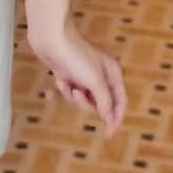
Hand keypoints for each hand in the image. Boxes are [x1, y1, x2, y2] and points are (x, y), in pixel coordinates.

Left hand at [28, 16, 126, 134]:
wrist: (51, 38)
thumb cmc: (75, 55)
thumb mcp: (94, 80)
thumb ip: (104, 101)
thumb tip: (110, 117)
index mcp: (113, 74)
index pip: (120, 101)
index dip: (116, 117)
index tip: (109, 133)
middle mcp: (101, 76)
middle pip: (100, 103)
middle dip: (86, 103)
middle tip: (77, 93)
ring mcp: (84, 76)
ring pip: (83, 100)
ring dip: (73, 97)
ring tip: (67, 84)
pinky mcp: (70, 76)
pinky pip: (70, 93)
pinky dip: (64, 90)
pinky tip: (59, 80)